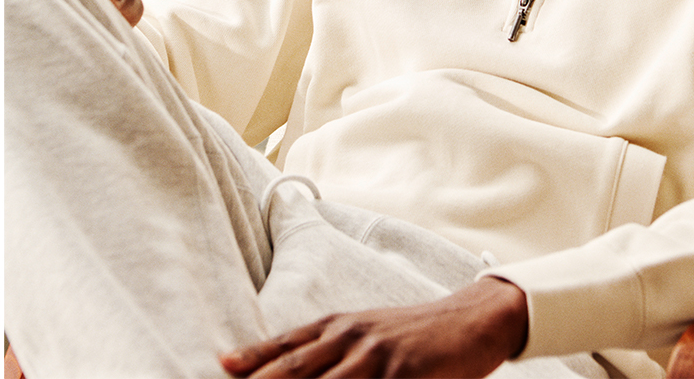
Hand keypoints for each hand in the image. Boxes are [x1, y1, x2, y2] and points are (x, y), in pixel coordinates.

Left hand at [219, 278, 528, 377]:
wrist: (471, 319)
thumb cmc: (411, 334)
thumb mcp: (364, 333)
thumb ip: (327, 352)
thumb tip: (287, 369)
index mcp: (337, 326)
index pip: (285, 347)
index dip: (253, 359)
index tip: (222, 368)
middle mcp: (350, 338)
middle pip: (295, 370)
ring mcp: (376, 357)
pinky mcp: (404, 375)